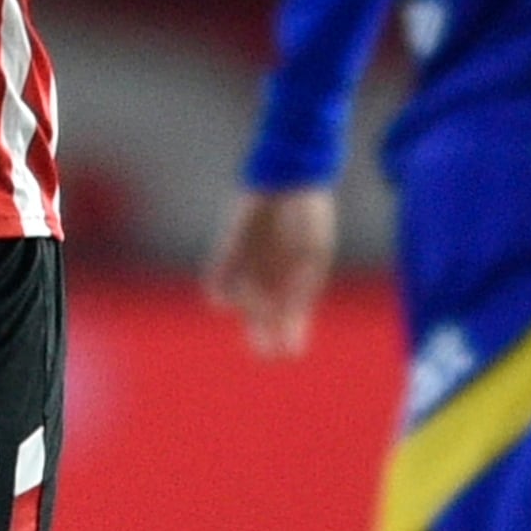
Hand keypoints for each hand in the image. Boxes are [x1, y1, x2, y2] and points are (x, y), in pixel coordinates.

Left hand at [205, 184, 338, 357]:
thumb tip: (292, 318)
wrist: (289, 179)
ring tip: (253, 305)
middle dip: (261, 337)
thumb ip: (302, 285)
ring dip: (246, 309)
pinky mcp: (231, 248)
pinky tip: (224, 299)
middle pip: (262, 318)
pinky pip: (218, 277)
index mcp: (299, 280)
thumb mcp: (313, 253)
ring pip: (243, 301)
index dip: (287, 340)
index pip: (290, 322)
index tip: (286, 352)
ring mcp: (252, 263)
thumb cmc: (308, 216)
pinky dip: (218, 292)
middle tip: (262, 349)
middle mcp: (273, 276)